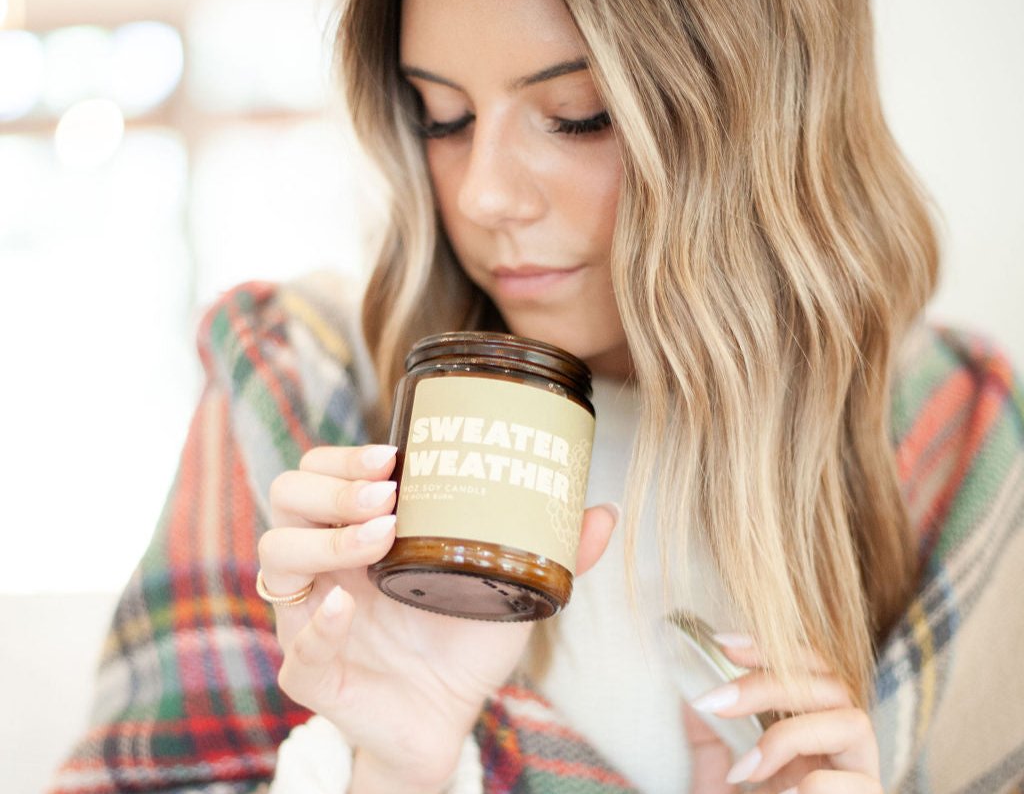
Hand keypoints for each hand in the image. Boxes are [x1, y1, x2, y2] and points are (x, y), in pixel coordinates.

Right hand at [257, 443, 617, 793]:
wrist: (447, 718)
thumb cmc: (464, 639)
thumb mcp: (508, 583)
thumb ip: (552, 548)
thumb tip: (604, 511)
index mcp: (359, 528)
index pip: (321, 470)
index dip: (344, 456)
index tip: (391, 452)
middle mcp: (327, 562)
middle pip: (287, 495)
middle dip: (333, 484)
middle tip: (388, 491)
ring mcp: (312, 615)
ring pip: (275, 555)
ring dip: (325, 537)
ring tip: (382, 532)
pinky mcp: (314, 673)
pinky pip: (296, 646)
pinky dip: (320, 622)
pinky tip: (349, 605)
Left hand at [684, 637, 880, 792]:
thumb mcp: (717, 779)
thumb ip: (709, 734)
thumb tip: (689, 682)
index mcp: (811, 730)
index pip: (807, 666)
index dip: (770, 646)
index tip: (722, 643)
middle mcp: (842, 750)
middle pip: (827, 682)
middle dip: (767, 682)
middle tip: (715, 701)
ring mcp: (861, 780)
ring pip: (851, 719)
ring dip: (788, 735)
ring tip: (746, 770)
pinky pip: (858, 784)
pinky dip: (812, 786)